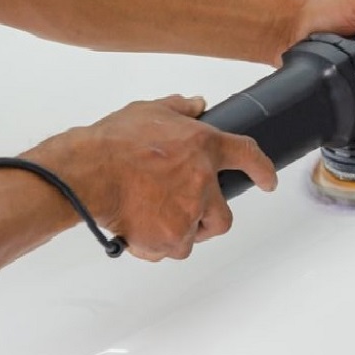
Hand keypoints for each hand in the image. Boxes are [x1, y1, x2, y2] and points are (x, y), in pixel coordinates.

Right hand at [25, 95, 276, 261]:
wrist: (87, 174)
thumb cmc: (112, 143)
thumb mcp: (149, 111)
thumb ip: (180, 109)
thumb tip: (196, 105)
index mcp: (203, 146)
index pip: (247, 156)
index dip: (262, 170)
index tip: (267, 181)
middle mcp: (203, 183)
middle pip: (224, 217)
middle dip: (208, 219)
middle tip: (185, 213)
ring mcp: (189, 214)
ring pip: (195, 236)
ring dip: (179, 232)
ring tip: (151, 218)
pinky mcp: (170, 239)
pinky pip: (170, 250)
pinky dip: (156, 245)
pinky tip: (138, 229)